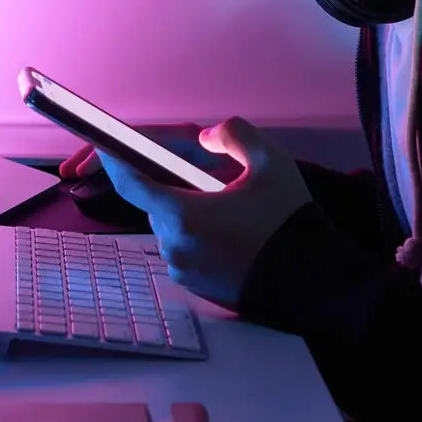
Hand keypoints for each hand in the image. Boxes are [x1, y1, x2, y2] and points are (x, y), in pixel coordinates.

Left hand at [96, 118, 311, 309]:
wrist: (315, 281)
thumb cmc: (289, 222)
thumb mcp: (270, 162)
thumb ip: (233, 134)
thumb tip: (206, 139)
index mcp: (183, 214)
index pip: (131, 183)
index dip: (114, 161)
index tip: (107, 147)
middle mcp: (174, 245)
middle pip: (157, 203)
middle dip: (173, 185)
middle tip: (209, 178)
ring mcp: (183, 270)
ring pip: (172, 226)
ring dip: (189, 211)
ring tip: (230, 207)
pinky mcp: (196, 287)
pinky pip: (185, 250)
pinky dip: (198, 235)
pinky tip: (232, 231)